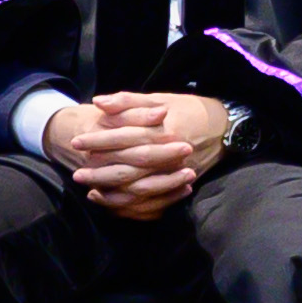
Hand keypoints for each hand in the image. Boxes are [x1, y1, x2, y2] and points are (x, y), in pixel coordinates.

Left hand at [63, 92, 228, 217]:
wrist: (224, 128)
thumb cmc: (190, 109)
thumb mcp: (160, 99)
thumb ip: (129, 101)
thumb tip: (99, 102)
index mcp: (163, 130)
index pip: (124, 137)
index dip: (99, 140)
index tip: (77, 142)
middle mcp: (168, 155)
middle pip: (128, 168)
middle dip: (99, 171)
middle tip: (77, 172)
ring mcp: (174, 173)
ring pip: (137, 189)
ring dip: (111, 191)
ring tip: (89, 188)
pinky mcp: (178, 185)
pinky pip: (150, 202)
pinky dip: (128, 204)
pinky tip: (111, 199)